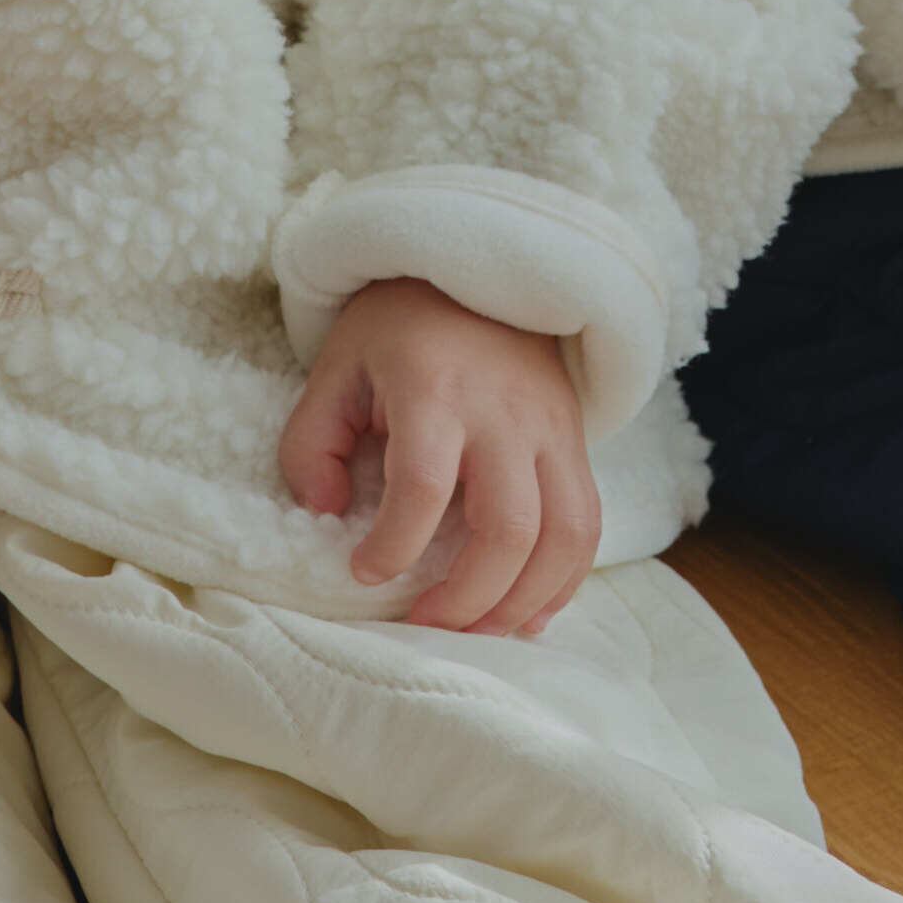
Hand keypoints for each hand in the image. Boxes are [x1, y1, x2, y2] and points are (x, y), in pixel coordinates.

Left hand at [275, 280, 600, 638]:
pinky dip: (564, 580)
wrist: (475, 271)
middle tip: (426, 624)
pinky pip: (588, 525)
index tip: (363, 571)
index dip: (393, 545)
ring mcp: (551, 427)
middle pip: (509, 527)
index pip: (424, 485)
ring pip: (565, 535)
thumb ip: (314, 441)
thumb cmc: (396, 327)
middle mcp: (504, 412)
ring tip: (479, 631)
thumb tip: (328, 512)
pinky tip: (526, 611)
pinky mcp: (576, 441)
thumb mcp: (336, 366)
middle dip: (469, 597)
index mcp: (434, 388)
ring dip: (525, 600)